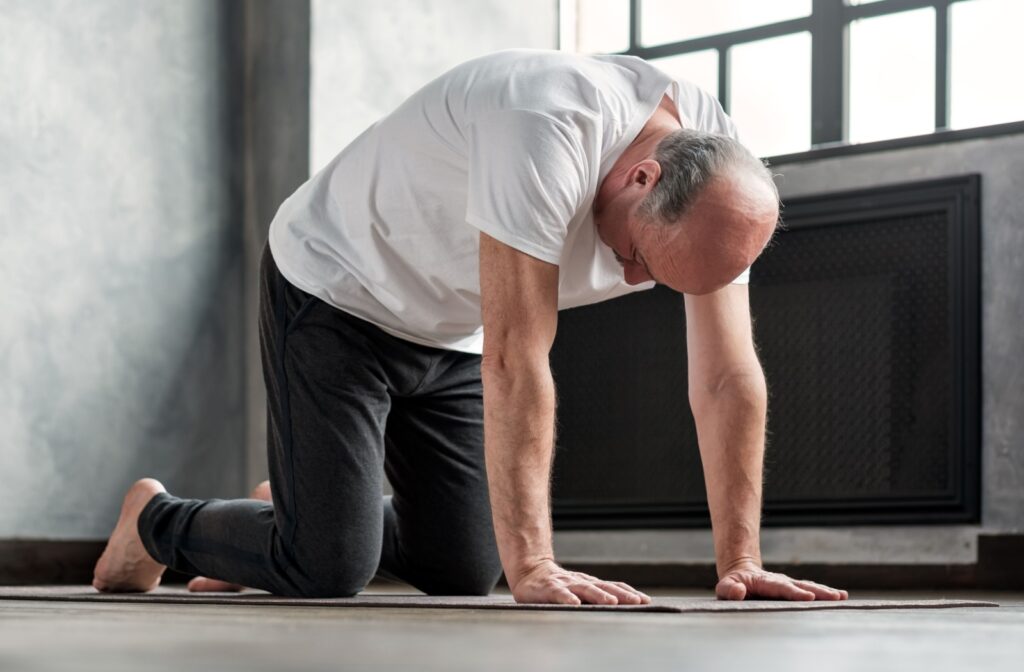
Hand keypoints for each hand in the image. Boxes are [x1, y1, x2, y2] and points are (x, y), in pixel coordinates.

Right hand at [510, 559, 651, 605]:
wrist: (530, 572)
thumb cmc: (557, 586)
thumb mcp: (579, 590)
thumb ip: (595, 596)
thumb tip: (621, 606)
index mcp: (590, 583)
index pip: (613, 586)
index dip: (629, 593)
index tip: (645, 600)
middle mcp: (581, 582)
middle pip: (604, 587)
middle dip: (622, 595)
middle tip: (637, 601)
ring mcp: (566, 584)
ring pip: (585, 589)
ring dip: (599, 595)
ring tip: (611, 602)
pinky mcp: (550, 588)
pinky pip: (559, 594)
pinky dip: (567, 598)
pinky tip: (574, 604)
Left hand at [716, 561, 848, 600]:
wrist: (741, 573)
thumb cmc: (732, 584)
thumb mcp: (725, 586)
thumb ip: (729, 589)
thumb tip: (738, 590)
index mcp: (765, 582)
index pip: (781, 588)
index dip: (794, 592)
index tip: (809, 597)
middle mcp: (781, 581)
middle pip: (801, 586)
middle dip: (818, 592)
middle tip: (835, 597)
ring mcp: (789, 585)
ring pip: (809, 587)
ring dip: (825, 592)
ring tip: (842, 597)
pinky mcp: (794, 589)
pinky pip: (811, 591)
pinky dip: (825, 594)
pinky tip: (841, 598)